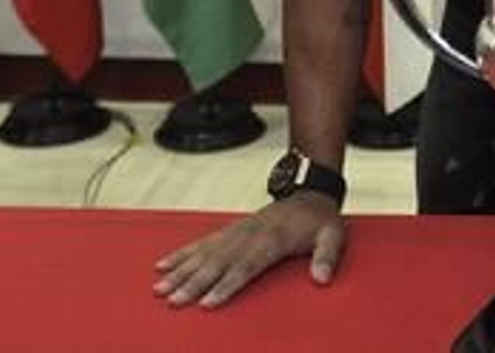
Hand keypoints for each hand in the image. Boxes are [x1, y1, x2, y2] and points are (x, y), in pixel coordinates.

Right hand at [153, 194, 345, 308]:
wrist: (309, 193)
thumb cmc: (320, 219)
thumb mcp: (333, 235)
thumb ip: (327, 256)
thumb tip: (322, 278)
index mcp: (273, 240)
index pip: (246, 267)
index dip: (226, 285)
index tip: (207, 302)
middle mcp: (250, 235)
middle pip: (218, 263)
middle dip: (194, 282)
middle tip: (173, 300)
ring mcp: (237, 232)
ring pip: (204, 253)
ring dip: (181, 270)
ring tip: (160, 287)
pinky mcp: (230, 230)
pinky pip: (202, 242)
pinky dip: (182, 253)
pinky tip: (164, 264)